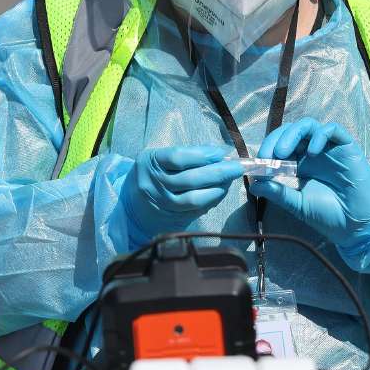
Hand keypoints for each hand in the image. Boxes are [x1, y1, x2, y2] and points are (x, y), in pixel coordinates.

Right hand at [123, 145, 243, 242]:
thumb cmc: (152, 175)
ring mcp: (162, 204)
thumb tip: (217, 151)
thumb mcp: (160, 158)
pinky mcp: (171, 218)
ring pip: (194, 198)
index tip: (221, 152)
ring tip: (230, 180)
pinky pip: (196, 210)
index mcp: (149, 162)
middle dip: (218, 172)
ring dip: (218, 188)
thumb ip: (187, 153)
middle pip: (189, 179)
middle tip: (237, 167)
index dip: (202, 155)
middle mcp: (153, 184)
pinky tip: (220, 192)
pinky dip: (212, 200)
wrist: (132, 206)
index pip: (177, 158)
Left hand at [249, 119, 369, 246]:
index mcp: (300, 164)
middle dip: (275, 139)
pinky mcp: (347, 147)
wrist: (358, 227)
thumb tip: (253, 183)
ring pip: (308, 125)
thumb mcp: (297, 204)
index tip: (258, 165)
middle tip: (268, 157)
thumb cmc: (329, 216)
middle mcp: (313, 152)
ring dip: (292, 134)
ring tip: (283, 153)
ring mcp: (330, 148)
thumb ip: (278, 192)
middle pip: (290, 131)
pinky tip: (313, 153)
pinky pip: (333, 130)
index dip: (267, 150)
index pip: (279, 145)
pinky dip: (320, 135)